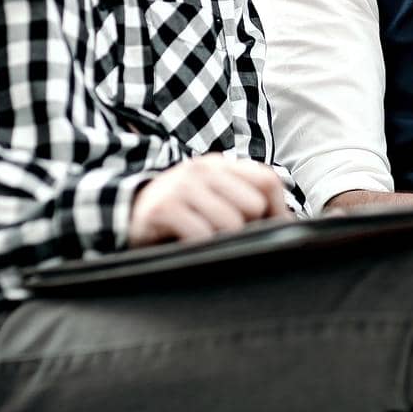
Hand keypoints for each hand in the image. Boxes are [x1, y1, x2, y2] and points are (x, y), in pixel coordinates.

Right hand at [129, 153, 290, 246]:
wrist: (124, 211)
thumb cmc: (178, 208)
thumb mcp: (212, 195)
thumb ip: (245, 199)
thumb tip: (288, 223)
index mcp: (220, 165)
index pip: (267, 179)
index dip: (278, 209)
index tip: (273, 230)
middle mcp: (202, 169)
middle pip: (253, 204)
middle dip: (246, 228)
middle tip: (225, 235)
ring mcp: (182, 187)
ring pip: (230, 223)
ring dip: (221, 240)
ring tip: (204, 239)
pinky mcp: (163, 209)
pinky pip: (201, 235)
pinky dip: (199, 246)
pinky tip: (186, 243)